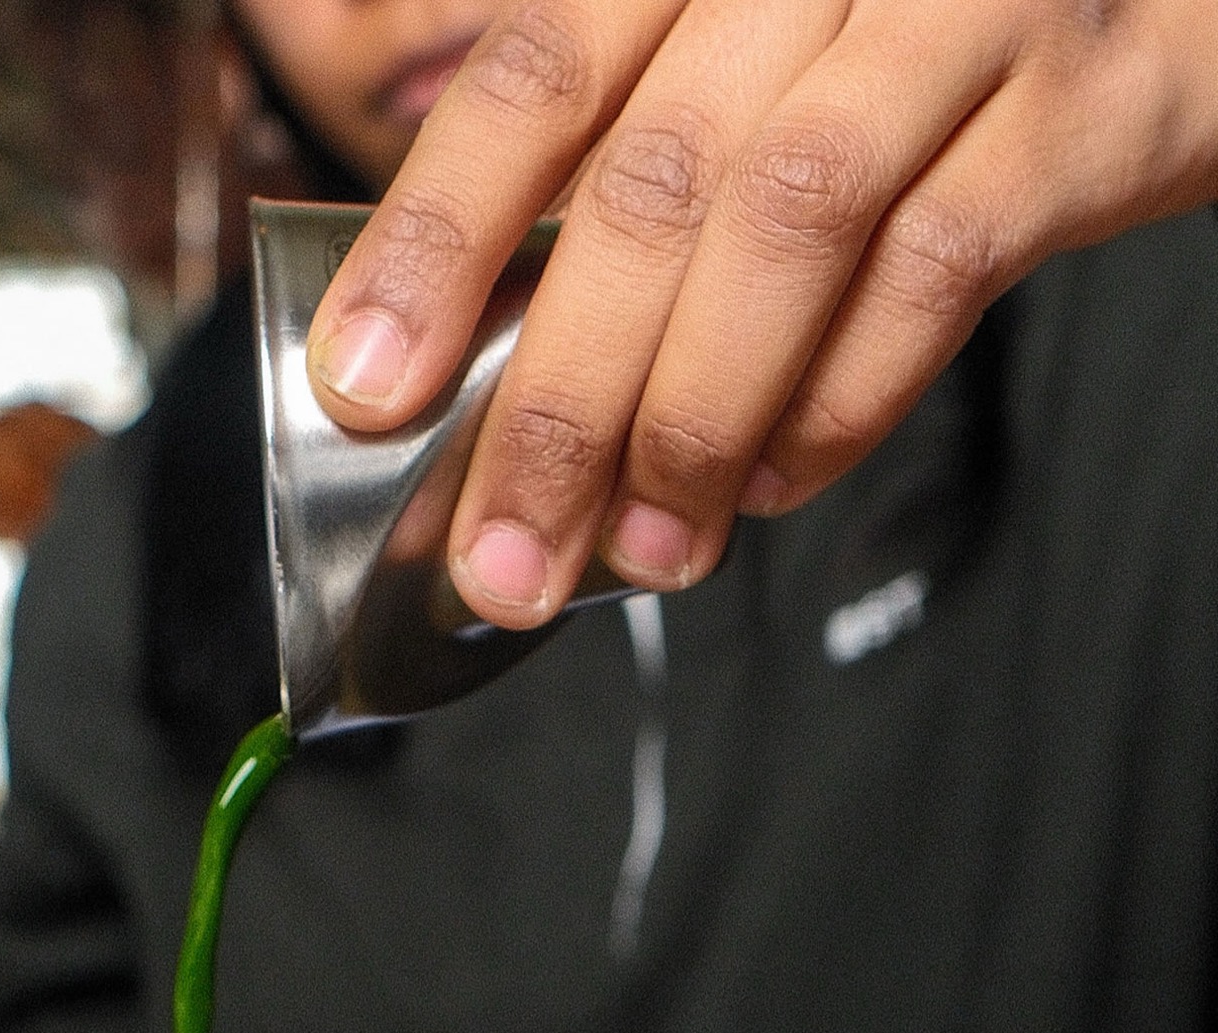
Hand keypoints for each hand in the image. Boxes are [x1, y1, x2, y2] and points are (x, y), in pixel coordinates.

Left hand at [306, 0, 1217, 626]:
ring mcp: (962, 4)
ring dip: (693, 422)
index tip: (367, 388)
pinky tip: (771, 483)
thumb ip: (630, 187)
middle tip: (503, 559)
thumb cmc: (907, 48)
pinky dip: (838, 399)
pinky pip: (937, 265)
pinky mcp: (1084, 100)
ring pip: (788, 222)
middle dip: (558, 402)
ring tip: (642, 553)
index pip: (538, 71)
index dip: (436, 237)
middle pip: (651, 179)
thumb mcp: (747, 66)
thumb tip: (485, 393)